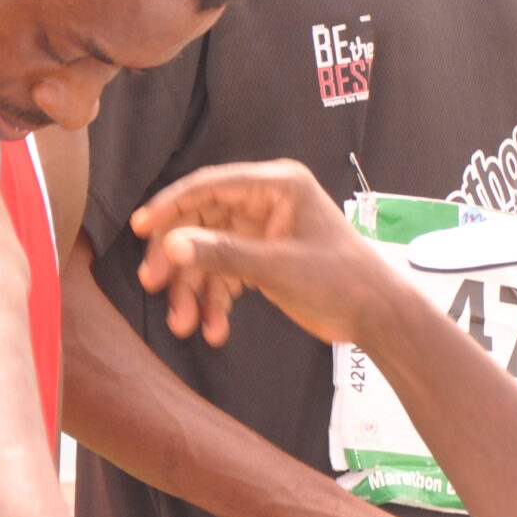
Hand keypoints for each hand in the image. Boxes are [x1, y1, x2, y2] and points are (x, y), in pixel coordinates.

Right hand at [131, 160, 398, 348]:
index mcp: (276, 185)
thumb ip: (223, 255)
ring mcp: (261, 232)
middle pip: (201, 223)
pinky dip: (214, 303)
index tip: (141, 228)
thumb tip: (171, 245)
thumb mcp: (278, 268)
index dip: (171, 205)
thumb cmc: (340, 280)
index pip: (211, 187)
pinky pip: (224, 276)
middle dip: (179, 259)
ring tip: (184, 326)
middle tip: (154, 285)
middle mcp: (265, 203)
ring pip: (208, 255)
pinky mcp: (261, 260)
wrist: (376, 316)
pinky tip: (214, 331)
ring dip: (194, 291)